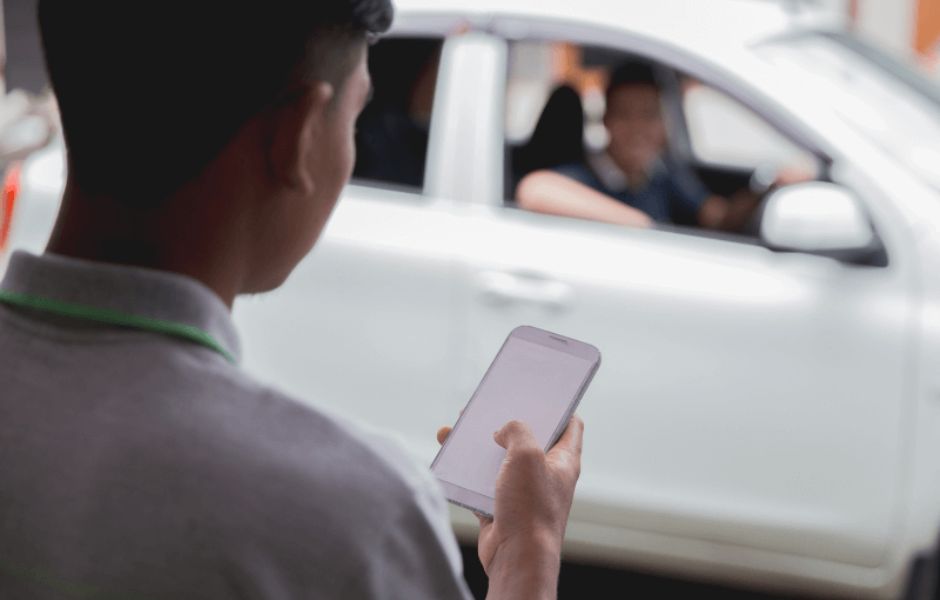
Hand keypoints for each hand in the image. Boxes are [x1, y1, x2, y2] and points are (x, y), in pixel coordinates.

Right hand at [436, 416, 583, 575]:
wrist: (516, 557)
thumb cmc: (530, 508)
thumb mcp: (526, 455)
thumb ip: (517, 431)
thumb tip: (503, 430)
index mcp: (564, 460)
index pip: (571, 425)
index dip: (558, 406)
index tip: (539, 393)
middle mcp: (546, 474)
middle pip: (528, 439)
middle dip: (506, 422)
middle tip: (488, 407)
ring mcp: (523, 491)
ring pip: (500, 460)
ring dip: (479, 445)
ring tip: (457, 429)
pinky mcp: (501, 507)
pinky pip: (481, 483)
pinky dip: (466, 471)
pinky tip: (450, 458)